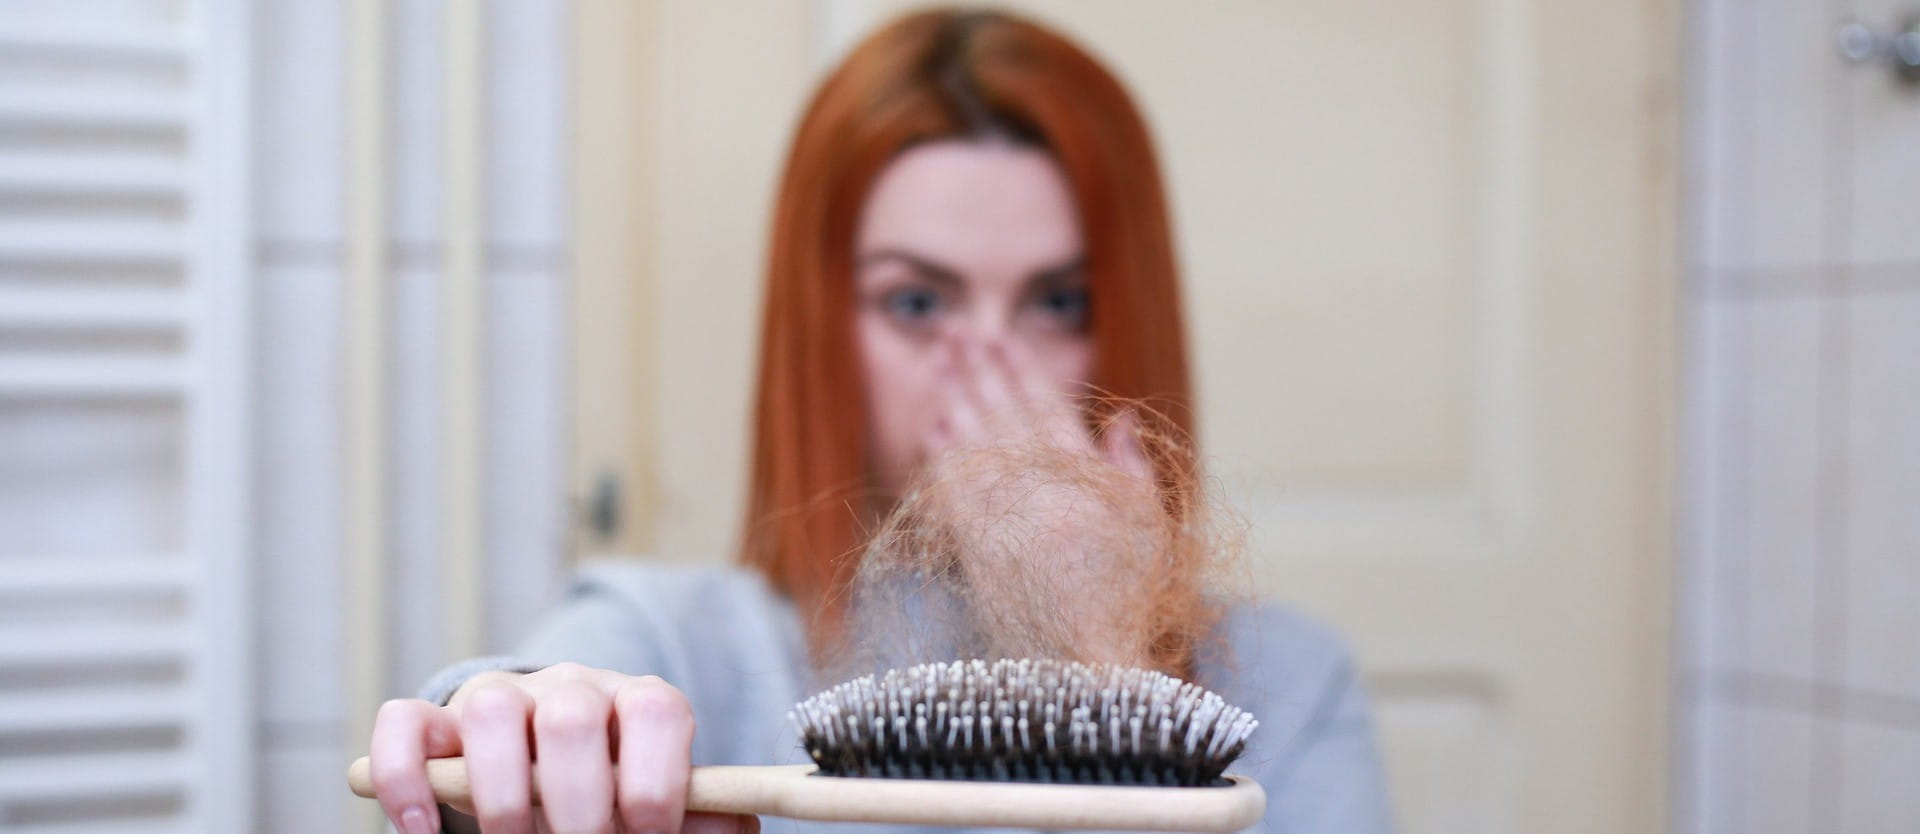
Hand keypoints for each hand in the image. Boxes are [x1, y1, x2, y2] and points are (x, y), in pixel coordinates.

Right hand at [366, 662, 758, 833]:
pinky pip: (405, 723)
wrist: (551, 770)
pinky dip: (406, 780)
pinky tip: (423, 832)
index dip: (652, 783)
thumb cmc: (619, 795)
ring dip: (499, 796)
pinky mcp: (436, 720)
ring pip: (489, 709)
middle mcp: (571, 687)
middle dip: (576, 805)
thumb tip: (733, 823)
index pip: (656, 712)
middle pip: (572, 715)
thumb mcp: (665, 801)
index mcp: (640, 702)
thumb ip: (702, 813)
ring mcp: (501, 697)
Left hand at [913, 333, 1163, 666]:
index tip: (1000, 337)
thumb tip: (1121, 416)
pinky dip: (943, 457)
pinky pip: (955, 492)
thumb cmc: (1133, 599)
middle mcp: (1046, 491)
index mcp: (1089, 480)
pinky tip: (933, 428)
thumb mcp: (1152, 529)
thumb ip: (1134, 468)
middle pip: (1004, 414)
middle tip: (957, 331)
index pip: (1048, 408)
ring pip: (975, 444)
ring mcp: (1009, 519)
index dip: (1020, 368)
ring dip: (956, 398)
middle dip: (980, 368)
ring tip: (941, 363)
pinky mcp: (980, 551)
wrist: (1096, 665)